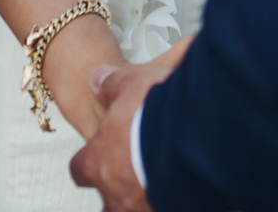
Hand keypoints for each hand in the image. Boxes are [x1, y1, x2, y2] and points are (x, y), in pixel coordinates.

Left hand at [68, 34, 193, 210]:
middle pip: (106, 202)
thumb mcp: (132, 85)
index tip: (101, 149)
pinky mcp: (173, 208)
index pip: (80, 167)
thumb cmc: (157, 115)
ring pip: (134, 209)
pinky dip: (174, 197)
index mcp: (97, 162)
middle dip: (118, 188)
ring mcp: (142, 207)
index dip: (89, 158)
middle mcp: (114, 192)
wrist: (196, 138)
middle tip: (135, 172)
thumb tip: (99, 79)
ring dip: (144, 197)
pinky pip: (169, 204)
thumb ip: (113, 85)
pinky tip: (188, 185)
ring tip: (163, 183)